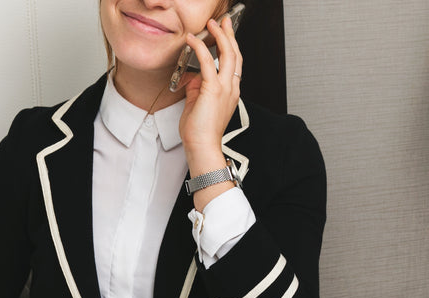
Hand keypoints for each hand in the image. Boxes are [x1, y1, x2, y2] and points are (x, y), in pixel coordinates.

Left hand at [176, 15, 242, 172]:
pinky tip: (193, 40)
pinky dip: (201, 48)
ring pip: (228, 55)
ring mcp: (225, 89)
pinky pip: (209, 63)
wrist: (202, 145)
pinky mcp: (213, 90)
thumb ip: (198, 87)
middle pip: (236, 55)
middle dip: (230, 35)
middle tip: (223, 22)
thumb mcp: (199, 103)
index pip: (234, 64)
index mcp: (231, 92)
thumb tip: (192, 76)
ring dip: (220, 36)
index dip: (231, 46)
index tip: (225, 33)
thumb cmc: (200, 130)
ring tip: (212, 24)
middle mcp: (232, 88)